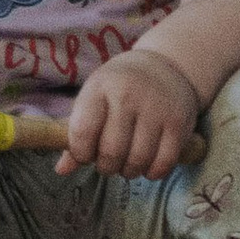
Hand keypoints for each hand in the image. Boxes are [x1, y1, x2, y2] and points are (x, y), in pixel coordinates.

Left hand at [59, 50, 202, 180]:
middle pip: (111, 151)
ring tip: (127, 164)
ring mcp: (155, 109)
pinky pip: (163, 163)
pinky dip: (152, 172)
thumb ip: (78, 132)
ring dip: (129, 171)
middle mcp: (128, 95)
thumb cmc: (120, 87)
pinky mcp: (178, 123)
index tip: (85, 154)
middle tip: (108, 162)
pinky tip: (147, 165)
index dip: (80, 152)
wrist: (164, 66)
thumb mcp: (94, 97)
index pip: (83, 130)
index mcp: (100, 87)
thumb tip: (61, 170)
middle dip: (106, 167)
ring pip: (137, 160)